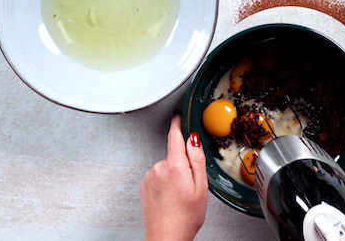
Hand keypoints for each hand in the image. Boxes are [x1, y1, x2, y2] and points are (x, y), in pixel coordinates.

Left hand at [140, 112, 207, 240]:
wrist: (166, 237)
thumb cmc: (185, 217)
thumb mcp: (201, 187)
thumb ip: (197, 159)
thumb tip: (193, 139)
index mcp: (175, 166)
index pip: (174, 137)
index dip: (177, 124)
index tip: (178, 115)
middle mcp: (159, 168)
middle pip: (174, 155)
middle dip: (182, 165)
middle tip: (190, 185)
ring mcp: (149, 176)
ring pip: (166, 167)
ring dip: (173, 176)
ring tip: (179, 196)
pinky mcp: (144, 185)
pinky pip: (158, 177)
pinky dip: (164, 183)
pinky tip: (170, 198)